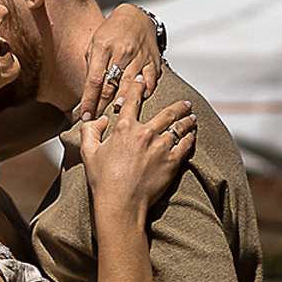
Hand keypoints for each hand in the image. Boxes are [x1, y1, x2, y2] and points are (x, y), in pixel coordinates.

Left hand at [78, 3, 162, 121]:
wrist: (136, 17)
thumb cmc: (111, 32)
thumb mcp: (94, 43)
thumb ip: (92, 67)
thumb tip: (88, 94)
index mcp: (103, 47)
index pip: (94, 80)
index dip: (89, 100)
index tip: (86, 115)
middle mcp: (121, 51)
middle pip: (111, 84)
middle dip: (103, 104)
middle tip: (97, 119)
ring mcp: (139, 55)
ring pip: (131, 82)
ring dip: (124, 99)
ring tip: (118, 112)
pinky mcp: (153, 59)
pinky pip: (150, 77)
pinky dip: (146, 88)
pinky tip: (142, 98)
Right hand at [80, 75, 195, 220]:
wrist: (121, 204)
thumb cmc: (103, 180)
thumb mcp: (88, 152)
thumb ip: (91, 130)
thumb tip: (101, 119)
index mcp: (124, 128)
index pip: (134, 100)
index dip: (139, 86)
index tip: (143, 78)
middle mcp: (145, 133)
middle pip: (166, 113)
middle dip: (178, 105)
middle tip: (185, 102)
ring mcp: (161, 147)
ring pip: (179, 127)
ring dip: (187, 120)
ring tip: (192, 117)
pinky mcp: (172, 161)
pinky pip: (185, 144)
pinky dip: (190, 137)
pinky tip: (193, 135)